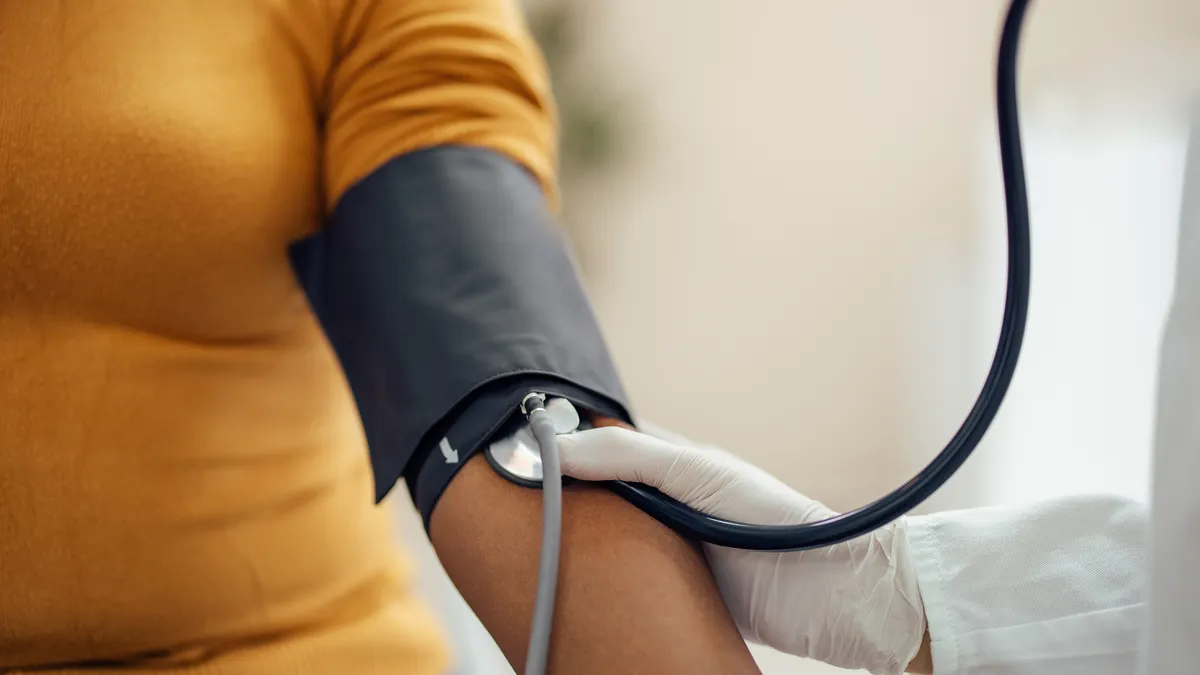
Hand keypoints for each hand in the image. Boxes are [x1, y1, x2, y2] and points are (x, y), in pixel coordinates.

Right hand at [556, 425, 926, 674]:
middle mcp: (669, 504)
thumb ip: (628, 456)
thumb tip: (555, 451)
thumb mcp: (695, 472)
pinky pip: (628, 584)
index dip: (565, 449)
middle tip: (519, 509)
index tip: (521, 456)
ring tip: (535, 549)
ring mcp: (673, 548)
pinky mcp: (678, 592)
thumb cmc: (771, 517)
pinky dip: (603, 585)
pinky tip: (577, 587)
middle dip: (564, 502)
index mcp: (673, 465)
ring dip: (580, 545)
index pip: (605, 448)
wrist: (826, 590)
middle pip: (600, 498)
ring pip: (609, 542)